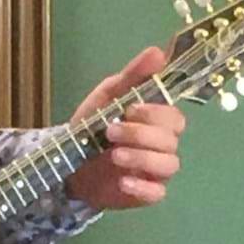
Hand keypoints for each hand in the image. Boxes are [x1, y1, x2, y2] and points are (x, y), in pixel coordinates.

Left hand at [66, 45, 186, 209]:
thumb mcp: (108, 96)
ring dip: (142, 157)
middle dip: (142, 134)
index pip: (175, 116)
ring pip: (169, 164)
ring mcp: (156, 170)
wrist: (68, 162)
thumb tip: (158, 51)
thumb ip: (133, 76)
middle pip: (172, 139)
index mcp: (157, 121)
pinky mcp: (147, 192)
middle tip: (111, 131)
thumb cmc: (92, 126)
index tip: (130, 109)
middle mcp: (162, 145)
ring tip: (114, 155)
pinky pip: (158, 192)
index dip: (156, 113)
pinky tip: (124, 181)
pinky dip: (143, 187)